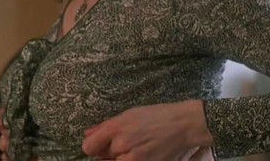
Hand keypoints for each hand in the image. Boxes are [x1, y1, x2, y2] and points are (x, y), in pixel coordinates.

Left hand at [81, 100, 214, 160]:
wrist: (182, 125)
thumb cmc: (156, 116)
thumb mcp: (128, 114)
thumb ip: (105, 126)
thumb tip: (87, 134)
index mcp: (115, 128)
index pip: (88, 147)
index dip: (91, 146)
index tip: (97, 145)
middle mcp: (121, 145)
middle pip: (101, 156)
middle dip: (109, 150)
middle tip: (124, 142)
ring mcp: (133, 158)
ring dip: (119, 157)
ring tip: (133, 147)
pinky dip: (129, 160)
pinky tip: (140, 153)